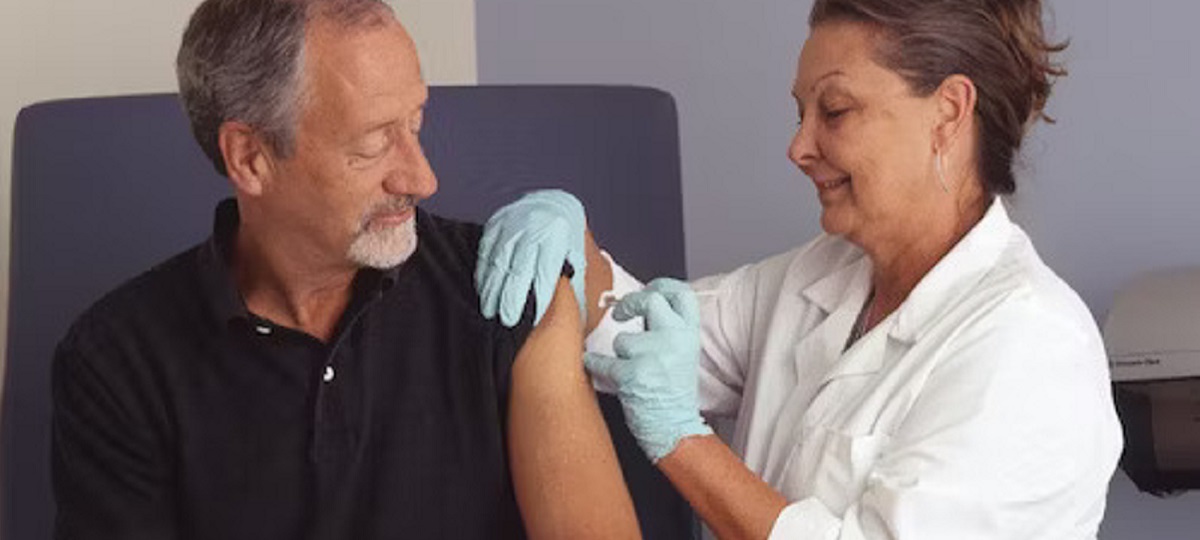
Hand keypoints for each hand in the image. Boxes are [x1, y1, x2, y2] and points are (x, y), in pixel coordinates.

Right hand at [476, 189, 587, 326]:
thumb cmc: (568, 244)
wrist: (555, 211)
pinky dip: (484, 273)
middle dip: (511, 297)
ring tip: (490, 311)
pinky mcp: (496, 224)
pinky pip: (485, 251)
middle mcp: (534, 226)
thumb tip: (573, 315)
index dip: (539, 296)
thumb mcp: (580, 259)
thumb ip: (574, 284)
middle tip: (507, 320)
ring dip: (492, 289)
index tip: (533, 319)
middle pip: (518, 268)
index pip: (546, 271)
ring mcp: (512, 223)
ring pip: (498, 261)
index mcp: (558, 235)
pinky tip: (484, 291)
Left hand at [584, 278, 711, 461]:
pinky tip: (595, 368)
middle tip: (619, 313)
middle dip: (629, 304)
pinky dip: (595, 365)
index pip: (682, 294)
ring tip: (626, 369)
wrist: (674, 429)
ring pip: (623, 339)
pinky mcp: (635, 374)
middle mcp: (677, 340)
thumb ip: (665, 330)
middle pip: (651, 300)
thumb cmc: (672, 394)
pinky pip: (603, 361)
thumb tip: (638, 305)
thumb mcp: (681, 355)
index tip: (648, 288)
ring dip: (618, 354)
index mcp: (690, 335)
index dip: (662, 285)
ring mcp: (657, 356)